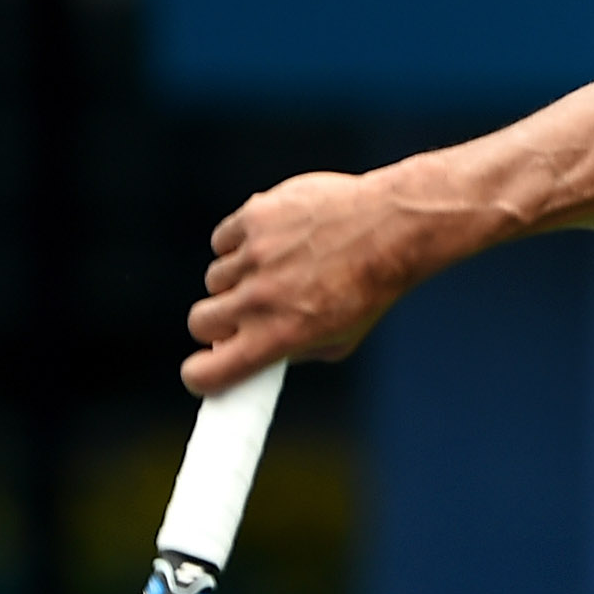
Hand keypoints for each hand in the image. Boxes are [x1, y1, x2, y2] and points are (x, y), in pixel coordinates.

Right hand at [182, 170, 418, 393]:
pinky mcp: (254, 217)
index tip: (205, 371)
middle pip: (200, 322)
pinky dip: (239, 244)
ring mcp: (254, 255)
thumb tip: (254, 355)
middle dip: (216, 324)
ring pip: (215, 279)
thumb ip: (293, 352)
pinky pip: (223, 241)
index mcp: (278, 336)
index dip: (201, 375)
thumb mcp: (342, 340)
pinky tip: (273, 242)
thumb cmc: (372, 286)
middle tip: (241, 316)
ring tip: (276, 270)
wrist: (393, 227)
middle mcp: (260, 298)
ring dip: (236, 280)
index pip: (207, 373)